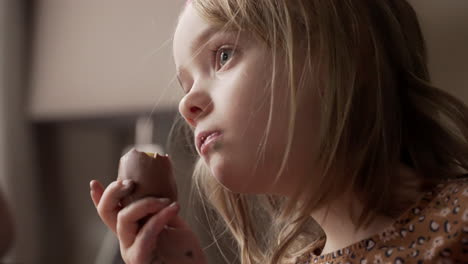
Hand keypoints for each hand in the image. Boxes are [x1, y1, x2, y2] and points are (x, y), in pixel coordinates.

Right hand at [90, 179, 207, 263]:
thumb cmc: (187, 255)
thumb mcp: (175, 225)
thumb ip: (163, 210)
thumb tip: (161, 191)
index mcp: (133, 231)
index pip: (110, 213)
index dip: (100, 198)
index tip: (94, 182)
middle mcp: (127, 241)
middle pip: (107, 212)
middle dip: (114, 192)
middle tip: (131, 182)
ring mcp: (131, 251)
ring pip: (124, 218)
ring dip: (146, 203)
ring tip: (167, 201)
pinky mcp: (140, 260)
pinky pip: (145, 233)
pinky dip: (160, 217)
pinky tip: (174, 208)